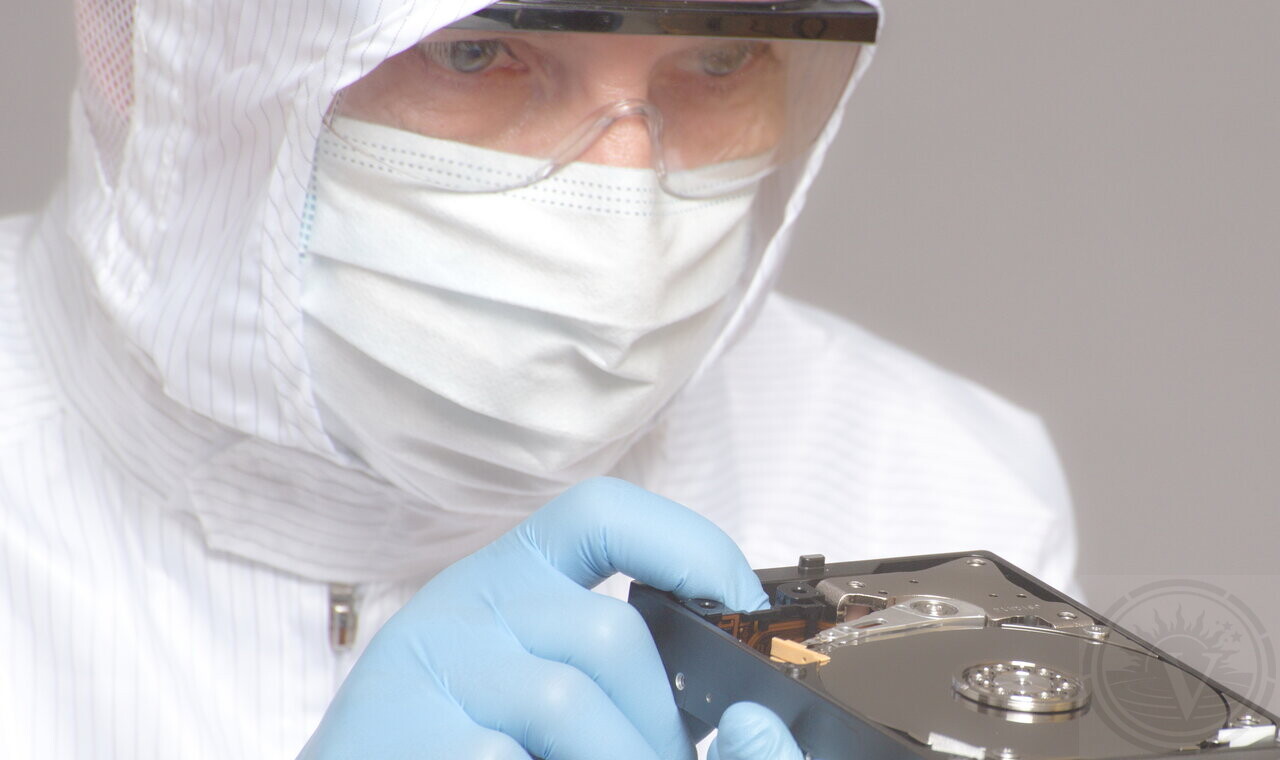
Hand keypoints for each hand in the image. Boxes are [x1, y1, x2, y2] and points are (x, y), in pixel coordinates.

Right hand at [299, 477, 803, 759]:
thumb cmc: (465, 745)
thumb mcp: (538, 699)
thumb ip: (626, 693)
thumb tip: (758, 726)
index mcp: (506, 579)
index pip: (603, 513)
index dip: (690, 547)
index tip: (743, 611)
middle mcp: (462, 602)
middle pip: (610, 634)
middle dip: (663, 725)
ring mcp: (426, 666)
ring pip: (567, 701)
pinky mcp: (403, 730)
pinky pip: (507, 754)